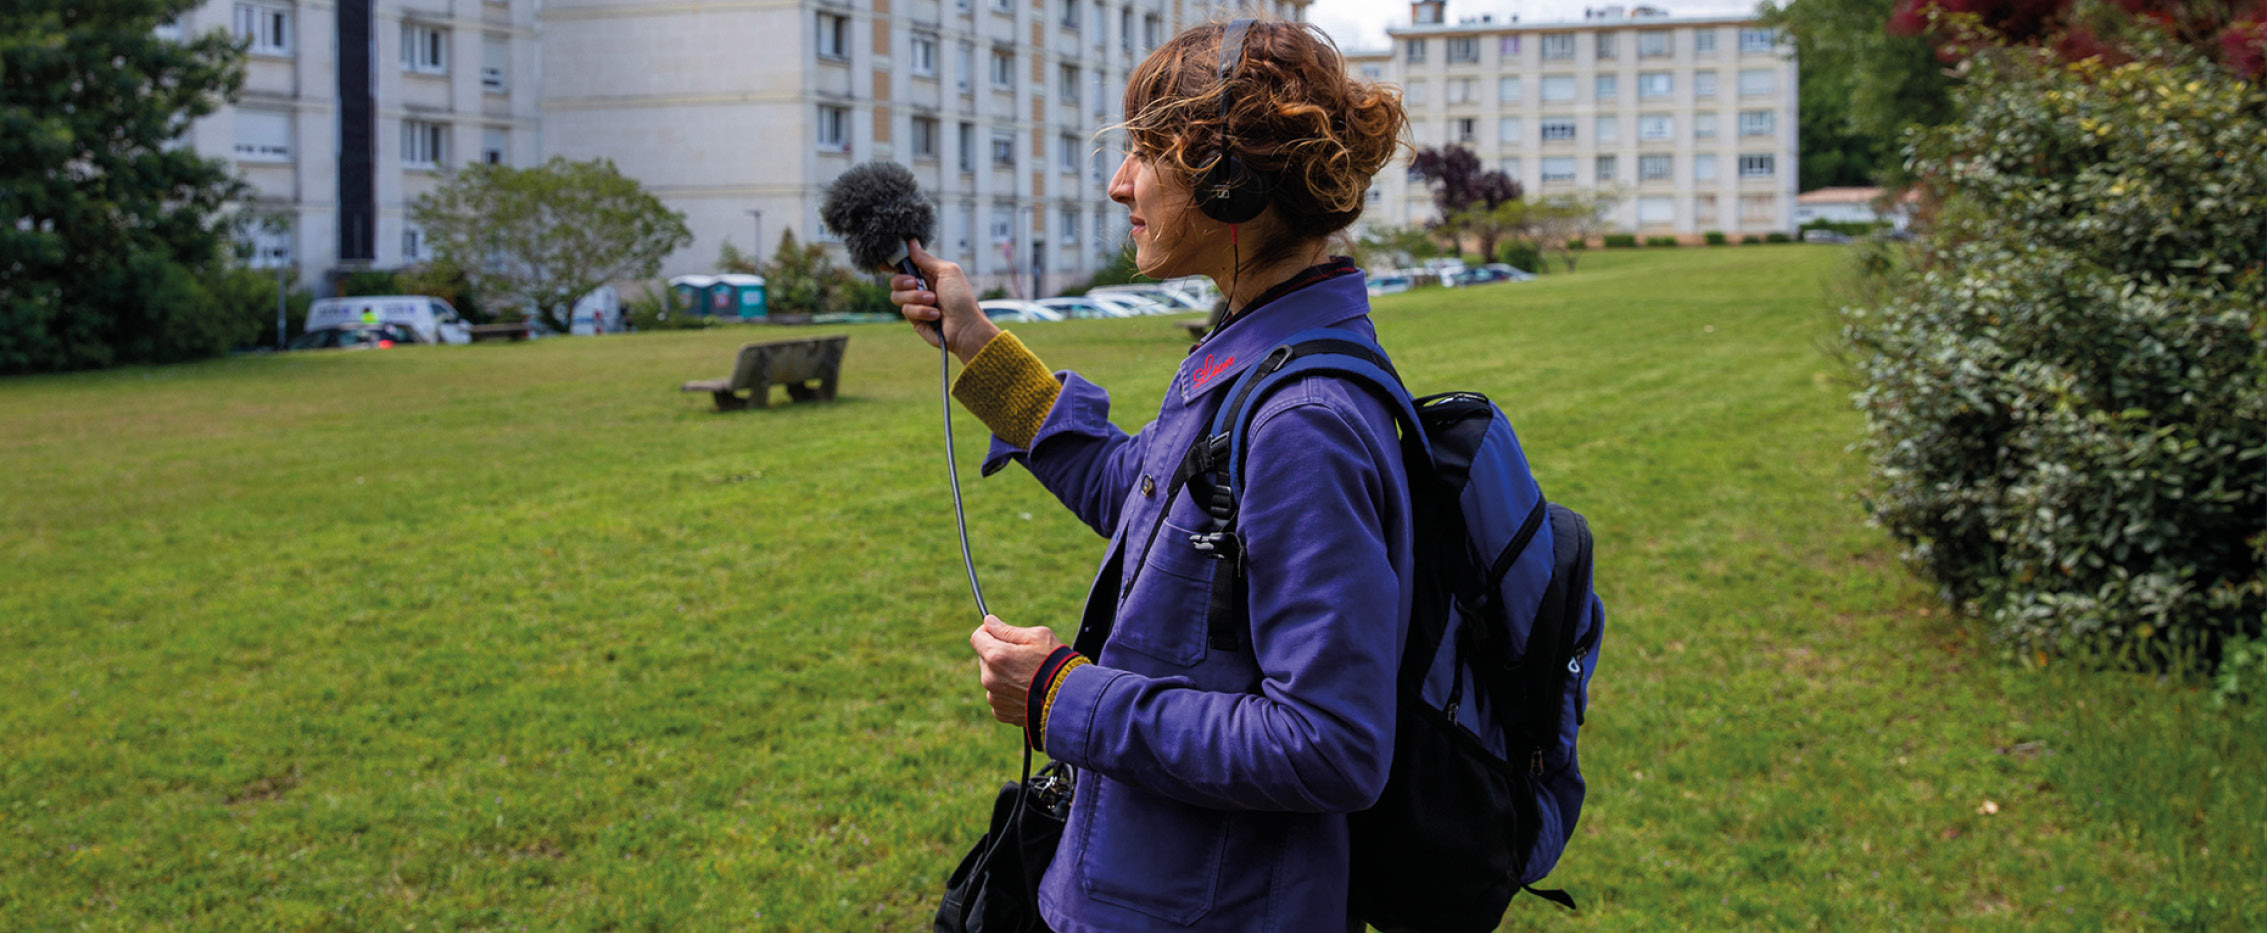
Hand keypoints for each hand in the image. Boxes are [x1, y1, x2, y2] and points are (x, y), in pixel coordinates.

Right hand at [889, 240, 998, 362]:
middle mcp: (919, 288)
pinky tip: (936, 315)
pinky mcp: (914, 319)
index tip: (885, 263)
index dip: (893, 263)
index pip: (905, 265)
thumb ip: (926, 259)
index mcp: (927, 273)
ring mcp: (916, 304)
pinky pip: (906, 310)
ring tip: (934, 301)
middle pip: (895, 280)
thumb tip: (911, 243)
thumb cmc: (962, 298)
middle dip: (903, 281)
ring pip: (897, 296)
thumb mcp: (947, 272)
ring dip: (916, 297)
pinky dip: (922, 311)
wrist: (965, 327)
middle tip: (915, 283)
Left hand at [970, 615, 1065, 727]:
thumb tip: (989, 622)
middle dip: (998, 654)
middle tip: (1022, 657)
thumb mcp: (1037, 637)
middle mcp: (990, 679)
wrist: (1070, 699)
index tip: (998, 632)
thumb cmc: (1056, 664)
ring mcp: (994, 698)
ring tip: (1028, 676)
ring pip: (992, 679)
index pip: (977, 637)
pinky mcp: (1001, 713)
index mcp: (996, 656)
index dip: (987, 632)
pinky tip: (1027, 691)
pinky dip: (1008, 693)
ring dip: (1002, 675)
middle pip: (984, 659)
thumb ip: (1007, 630)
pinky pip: (999, 697)